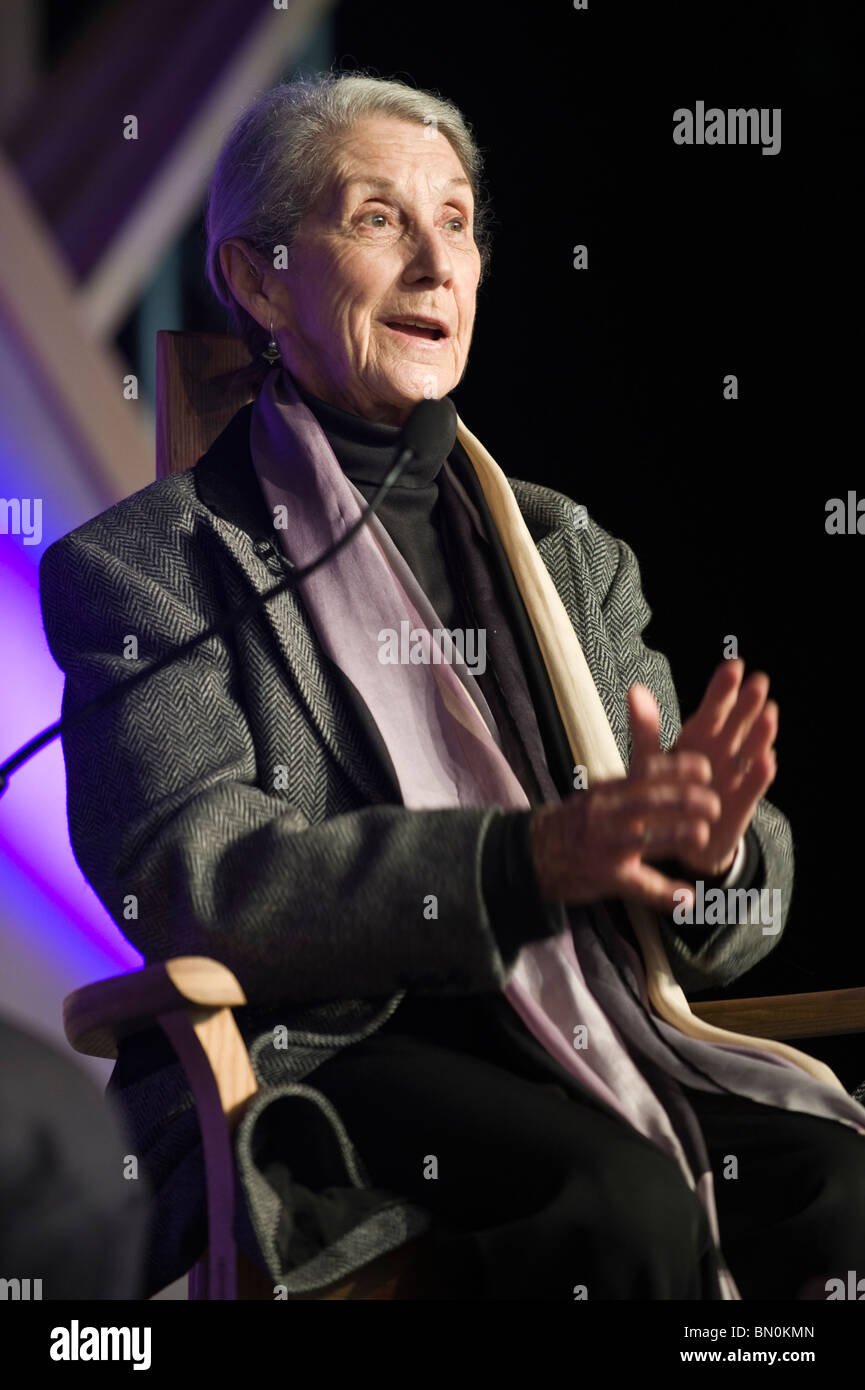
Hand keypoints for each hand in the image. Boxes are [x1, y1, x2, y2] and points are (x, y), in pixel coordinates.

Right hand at [530, 741, 720, 915]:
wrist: (531, 853)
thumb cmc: (574, 823)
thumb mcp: (598, 793)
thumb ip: (631, 782)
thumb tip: (668, 765)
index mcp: (609, 791)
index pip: (645, 770)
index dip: (677, 767)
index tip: (705, 768)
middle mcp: (607, 814)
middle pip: (649, 800)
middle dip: (686, 800)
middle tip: (714, 804)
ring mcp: (606, 845)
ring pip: (645, 838)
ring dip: (677, 835)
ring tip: (702, 835)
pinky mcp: (605, 875)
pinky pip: (638, 885)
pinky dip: (664, 893)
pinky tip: (687, 898)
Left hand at [652, 658, 777, 876]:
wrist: (678, 834)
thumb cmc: (665, 790)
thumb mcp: (650, 759)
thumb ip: (645, 728)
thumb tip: (634, 689)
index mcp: (698, 737)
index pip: (713, 708)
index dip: (722, 689)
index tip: (733, 665)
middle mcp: (721, 751)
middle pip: (736, 724)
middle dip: (746, 704)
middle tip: (758, 681)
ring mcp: (734, 775)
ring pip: (749, 750)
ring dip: (759, 733)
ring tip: (768, 713)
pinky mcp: (741, 801)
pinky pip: (752, 786)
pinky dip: (758, 775)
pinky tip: (766, 761)